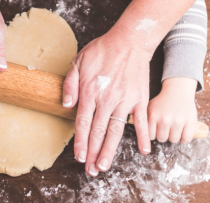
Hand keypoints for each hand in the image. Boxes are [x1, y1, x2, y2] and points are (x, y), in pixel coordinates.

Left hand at [61, 28, 153, 177]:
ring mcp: (125, 100)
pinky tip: (144, 151)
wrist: (130, 40)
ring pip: (116, 131)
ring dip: (110, 151)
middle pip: (98, 132)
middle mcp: (107, 99)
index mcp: (90, 92)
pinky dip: (144, 137)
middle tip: (91, 170)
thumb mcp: (78, 61)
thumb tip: (65, 104)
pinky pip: (142, 122)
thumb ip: (70, 84)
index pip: (83, 123)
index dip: (81, 142)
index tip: (79, 156)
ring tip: (105, 166)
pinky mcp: (139, 99)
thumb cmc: (102, 49)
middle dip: (93, 153)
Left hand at [147, 77, 197, 142]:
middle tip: (166, 128)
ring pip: (174, 140)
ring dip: (174, 136)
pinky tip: (182, 131)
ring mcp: (178, 121)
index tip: (156, 130)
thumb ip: (144, 120)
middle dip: (164, 135)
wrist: (178, 90)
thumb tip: (141, 136)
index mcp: (153, 116)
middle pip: (162, 139)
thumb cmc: (162, 102)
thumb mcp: (149, 108)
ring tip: (174, 128)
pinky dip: (184, 138)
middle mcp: (165, 119)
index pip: (150, 136)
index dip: (154, 134)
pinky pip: (186, 139)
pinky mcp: (190, 122)